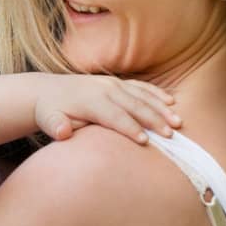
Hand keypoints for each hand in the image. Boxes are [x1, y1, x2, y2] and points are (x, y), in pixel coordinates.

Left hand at [34, 75, 181, 143]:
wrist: (48, 91)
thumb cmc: (51, 111)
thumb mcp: (47, 119)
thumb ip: (55, 126)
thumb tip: (62, 132)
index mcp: (91, 100)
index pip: (114, 116)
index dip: (130, 129)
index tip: (144, 142)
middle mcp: (105, 89)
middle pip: (134, 106)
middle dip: (153, 120)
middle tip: (171, 135)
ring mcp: (113, 84)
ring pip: (142, 95)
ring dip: (161, 108)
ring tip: (178, 121)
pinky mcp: (118, 83)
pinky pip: (141, 87)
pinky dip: (157, 94)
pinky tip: (172, 102)